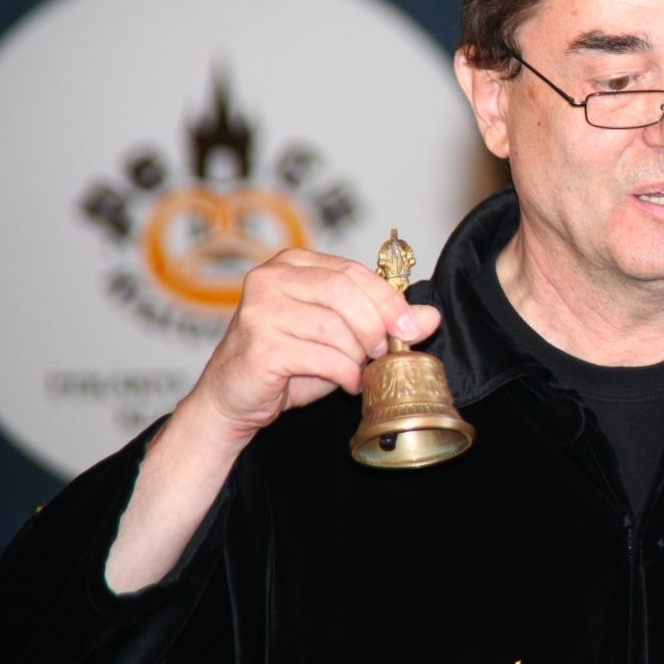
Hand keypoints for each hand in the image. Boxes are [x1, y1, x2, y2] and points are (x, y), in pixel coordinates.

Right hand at [187, 247, 440, 445]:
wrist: (233, 399)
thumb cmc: (287, 361)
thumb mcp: (340, 335)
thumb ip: (381, 321)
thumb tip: (430, 316)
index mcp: (292, 264)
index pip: (352, 271)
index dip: (387, 298)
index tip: (410, 326)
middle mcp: (271, 279)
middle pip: (344, 292)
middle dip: (375, 325)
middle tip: (385, 351)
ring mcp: (260, 311)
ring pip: (334, 327)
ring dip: (357, 355)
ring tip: (359, 370)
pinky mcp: (259, 347)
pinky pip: (321, 357)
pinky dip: (344, 373)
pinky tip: (347, 382)